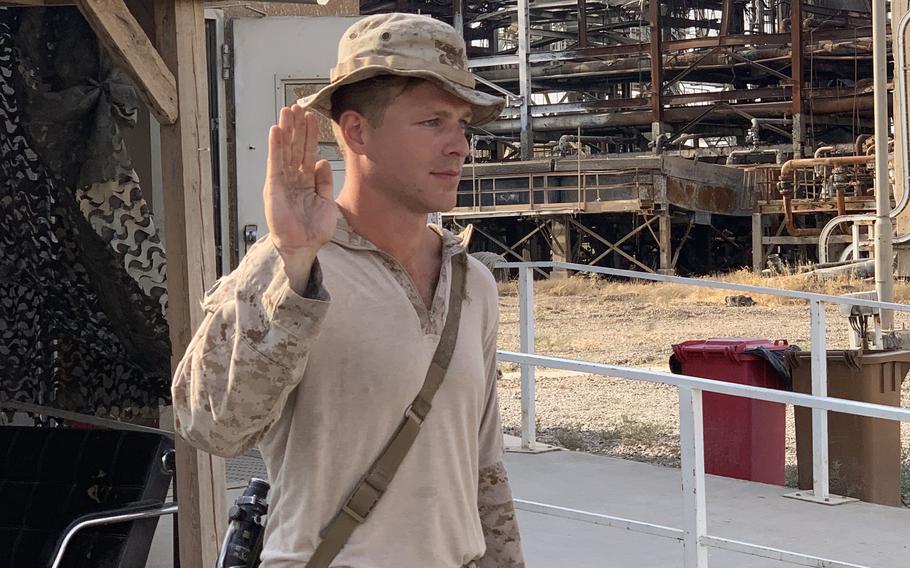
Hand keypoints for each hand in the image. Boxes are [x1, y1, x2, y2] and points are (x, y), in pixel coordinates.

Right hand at [264, 105, 337, 270]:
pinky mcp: (274, 187)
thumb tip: (322, 161)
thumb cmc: (313, 229)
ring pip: (284, 150)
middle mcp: (293, 179)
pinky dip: (276, 147)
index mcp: (306, 181)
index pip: (307, 152)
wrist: (303, 247)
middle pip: (295, 147)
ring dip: (286, 130)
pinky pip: (275, 163)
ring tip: (287, 111)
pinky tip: (277, 131)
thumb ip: (324, 182)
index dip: (309, 135)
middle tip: (297, 106)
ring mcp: (283, 182)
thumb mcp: (327, 202)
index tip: (311, 117)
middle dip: (296, 127)